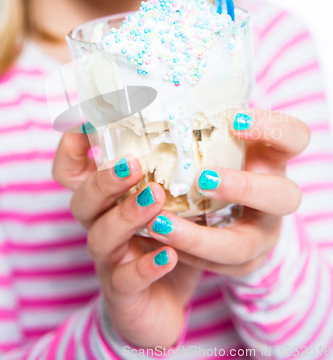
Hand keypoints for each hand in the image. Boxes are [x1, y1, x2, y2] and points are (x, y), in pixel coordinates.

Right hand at [52, 134, 200, 347]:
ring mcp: (109, 260)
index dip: (72, 148)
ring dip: (127, 215)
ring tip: (156, 198)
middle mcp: (99, 226)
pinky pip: (126, 279)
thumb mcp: (166, 203)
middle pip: (82, 200)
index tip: (88, 124)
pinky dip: (146, 266)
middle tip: (134, 165)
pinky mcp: (123, 292)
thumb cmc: (164, 242)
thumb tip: (194, 127)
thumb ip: (170, 172)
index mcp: (105, 202)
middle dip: (105, 180)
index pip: (71, 172)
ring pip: (101, 236)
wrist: (163, 305)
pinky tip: (170, 255)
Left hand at [144, 109, 309, 276]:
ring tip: (157, 223)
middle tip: (202, 179)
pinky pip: (219, 267)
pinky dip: (186, 254)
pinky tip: (155, 240)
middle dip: (243, 187)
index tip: (233, 119)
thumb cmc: (221, 164)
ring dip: (200, 237)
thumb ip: (200, 126)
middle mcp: (275, 196)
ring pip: (245, 245)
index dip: (272, 128)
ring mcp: (263, 233)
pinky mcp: (245, 263)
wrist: (236, 214)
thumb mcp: (219, 143)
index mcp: (273, 159)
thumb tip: (147, 94)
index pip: (294, 137)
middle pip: (284, 196)